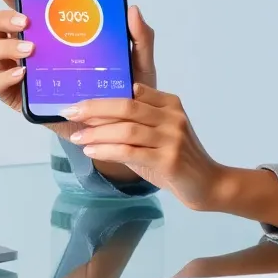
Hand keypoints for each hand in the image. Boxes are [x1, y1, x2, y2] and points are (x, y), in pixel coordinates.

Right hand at [0, 0, 156, 178]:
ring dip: (5, 44)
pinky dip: (6, 76)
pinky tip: (23, 72)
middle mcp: (27, 45)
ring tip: (31, 48)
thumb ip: (140, 36)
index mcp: (48, 29)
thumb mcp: (136, 60)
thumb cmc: (121, 87)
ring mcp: (19, 71)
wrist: (118, 127)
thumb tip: (132, 10)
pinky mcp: (19, 97)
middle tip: (26, 19)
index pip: (21, 1)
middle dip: (3, 15)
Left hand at [63, 85, 226, 210]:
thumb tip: (92, 119)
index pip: (132, 92)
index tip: (78, 101)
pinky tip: (92, 151)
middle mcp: (173, 117)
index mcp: (170, 103)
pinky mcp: (169, 160)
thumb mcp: (158, 134)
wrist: (207, 184)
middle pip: (127, 106)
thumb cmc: (177, 159)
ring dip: (97, 133)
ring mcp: (172, 138)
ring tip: (77, 138)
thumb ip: (134, 123)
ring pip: (126, 129)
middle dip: (94, 108)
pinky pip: (130, 152)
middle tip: (69, 111)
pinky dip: (107, 150)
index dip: (103, 96)